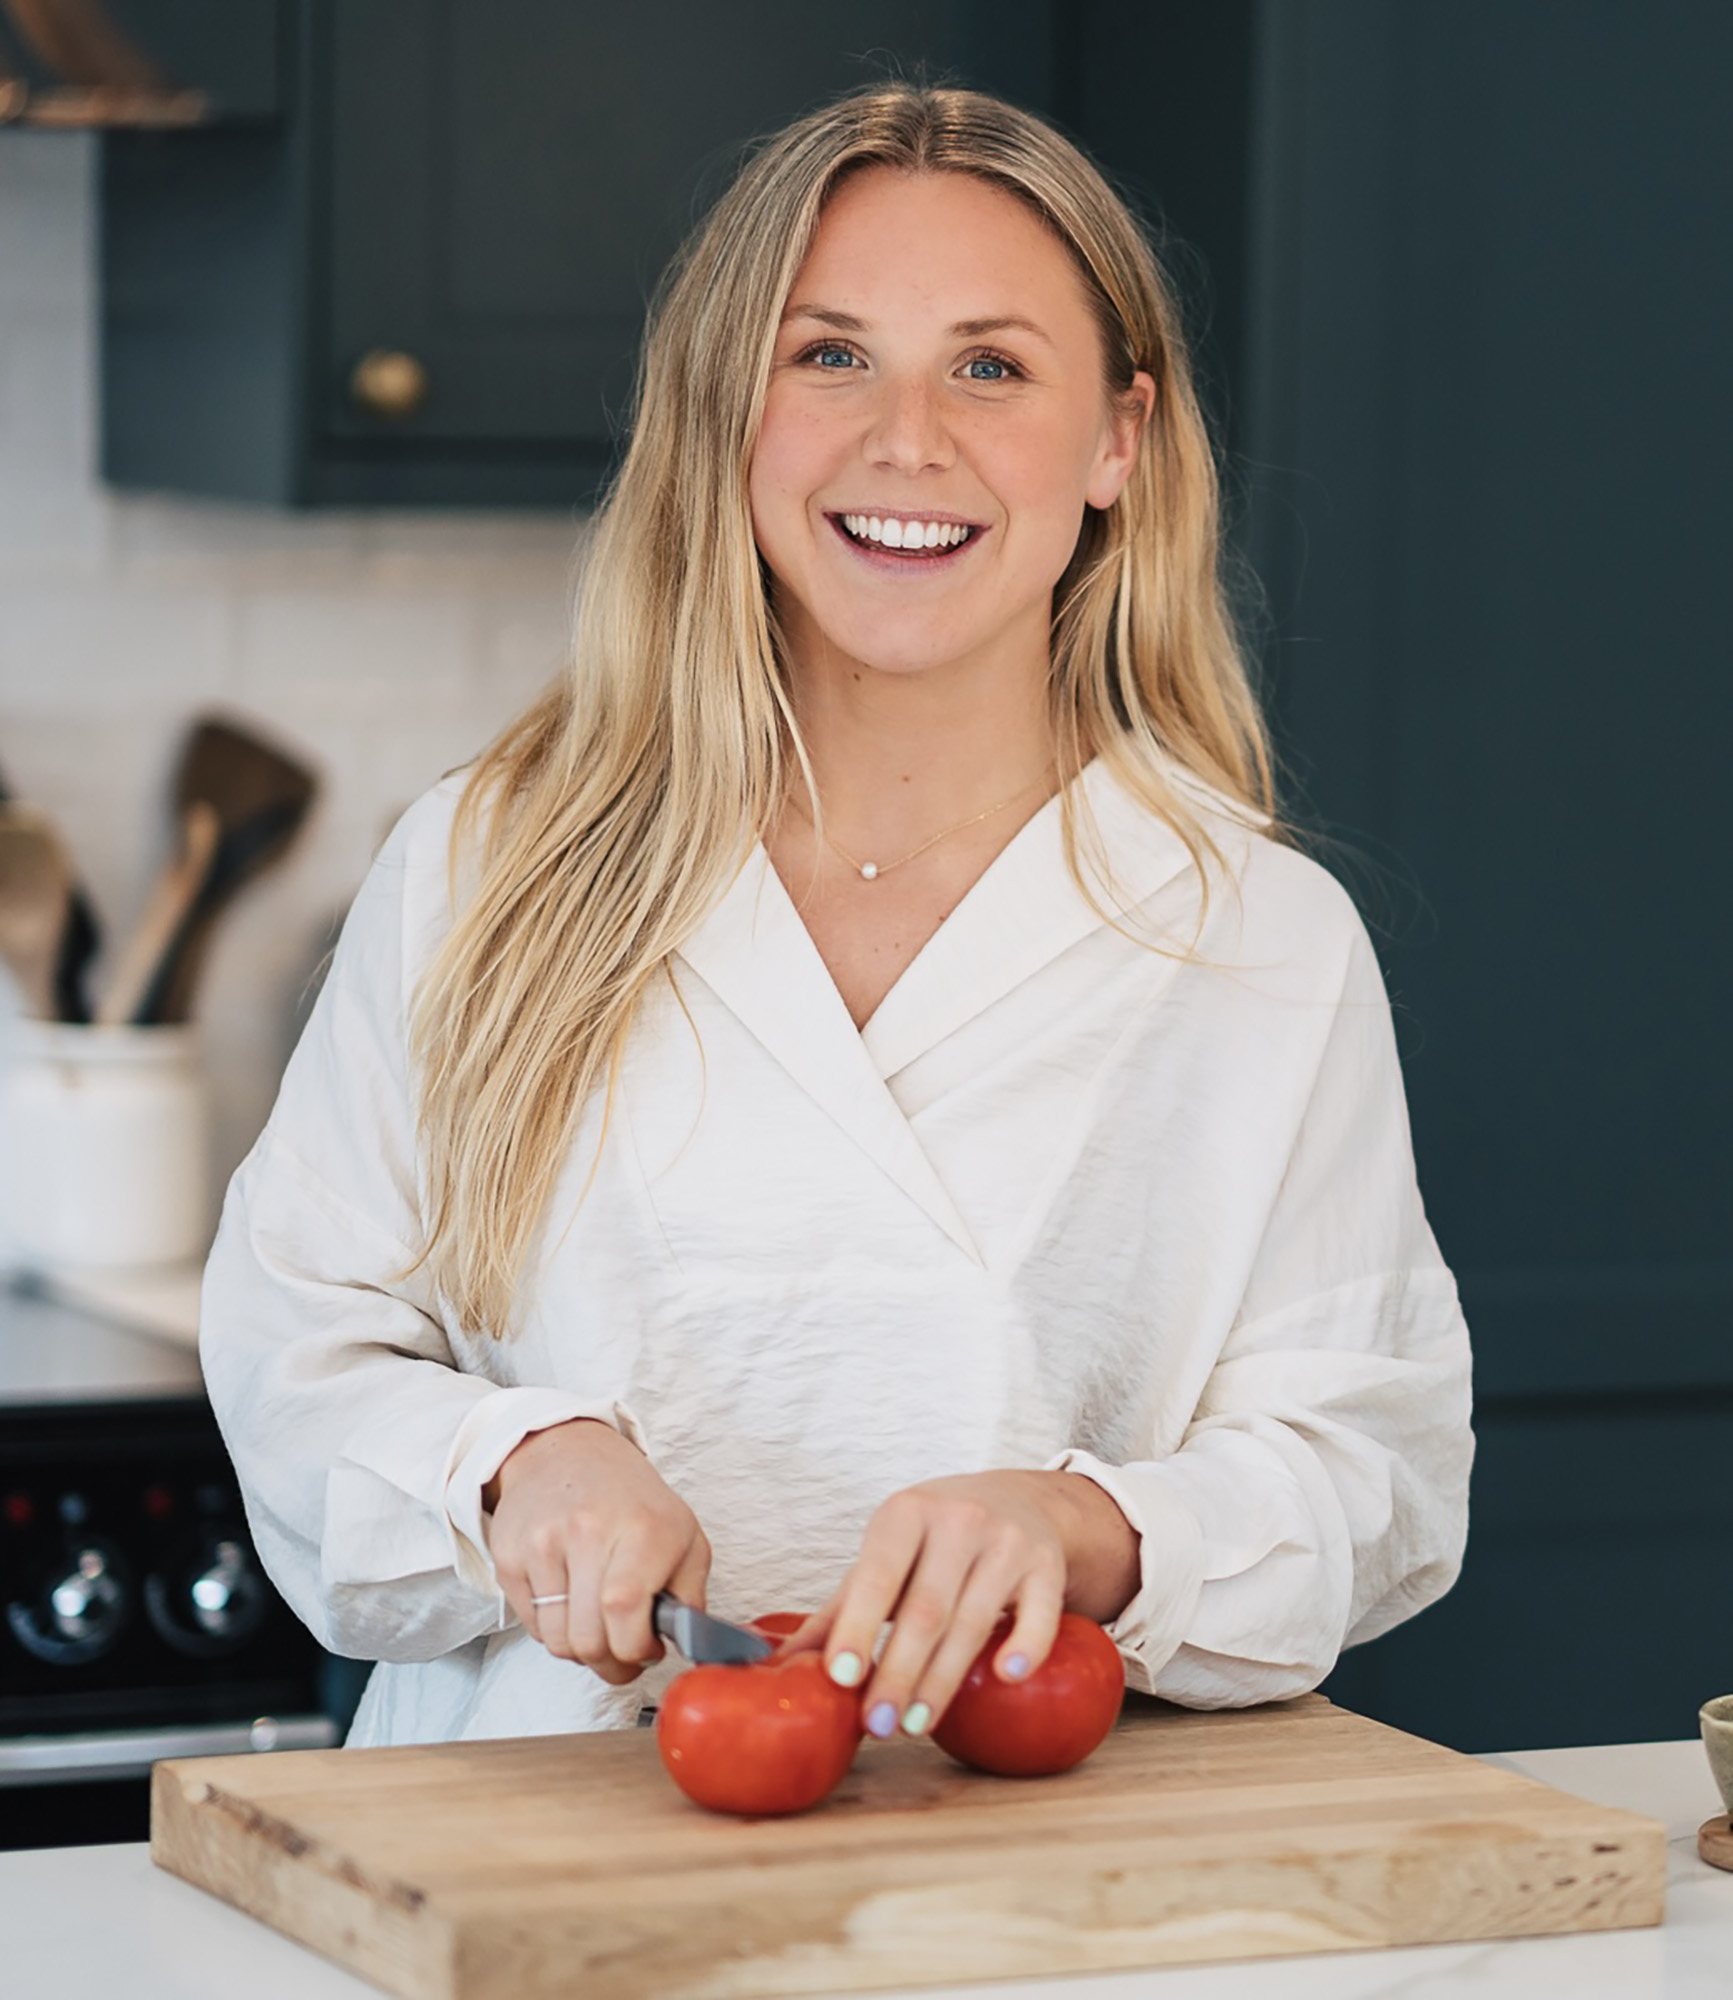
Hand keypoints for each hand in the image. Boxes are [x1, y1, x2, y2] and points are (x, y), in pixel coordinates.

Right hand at [485, 1418, 709, 1683]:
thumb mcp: (684, 1535)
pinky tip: (571, 1602)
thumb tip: (690, 1645)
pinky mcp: (508, 1557)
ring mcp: (541, 1544)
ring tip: (597, 1625)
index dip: (636, 1648)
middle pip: (590, 1639)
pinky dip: (554, 1629)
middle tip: (623, 1651)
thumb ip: (691, 1596)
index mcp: (640, 1528)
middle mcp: (587, 1531)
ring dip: (581, 1650)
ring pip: (558, 1642)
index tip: (647, 1649)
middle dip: (612, 1663)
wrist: (566, 1452)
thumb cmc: (630, 1501)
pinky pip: (532, 1627)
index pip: (625, 1611)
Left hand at [787, 1470, 1138, 1740]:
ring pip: (973, 1621)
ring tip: (916, 1723)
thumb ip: (842, 1608)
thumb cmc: (936, 1536)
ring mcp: (1008, 1542)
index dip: (858, 1627)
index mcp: (907, 1513)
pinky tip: (1004, 1677)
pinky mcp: (1047, 1566)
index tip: (841, 1677)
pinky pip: (1040, 1613)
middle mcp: (959, 1520)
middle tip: (877, 1724)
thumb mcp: (887, 1554)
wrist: (1018, 1499)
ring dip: (943, 1680)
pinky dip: (1025, 1646)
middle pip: (925, 1609)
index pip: (877, 1574)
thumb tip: (784, 1664)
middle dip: (898, 1673)